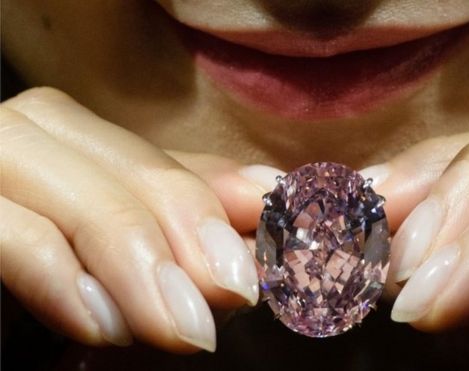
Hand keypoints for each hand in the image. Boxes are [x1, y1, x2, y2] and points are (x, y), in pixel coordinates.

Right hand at [0, 87, 283, 351]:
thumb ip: (188, 216)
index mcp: (76, 140)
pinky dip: (61, 278)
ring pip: (76, 196)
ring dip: (140, 263)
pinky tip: (103, 323)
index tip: (262, 246)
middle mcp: (33, 137)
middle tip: (234, 293)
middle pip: (126, 168)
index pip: (160, 162)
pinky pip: (11, 233)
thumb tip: (266, 194)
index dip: (218, 204)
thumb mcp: (127, 245)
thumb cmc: (54, 280)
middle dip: (189, 231)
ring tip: (183, 326)